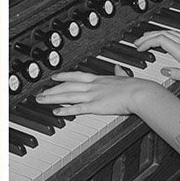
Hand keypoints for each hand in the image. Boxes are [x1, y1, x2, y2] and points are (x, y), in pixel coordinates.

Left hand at [36, 70, 158, 115]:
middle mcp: (93, 86)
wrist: (139, 92)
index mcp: (99, 79)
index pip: (77, 76)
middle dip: (52, 89)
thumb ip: (119, 73)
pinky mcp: (95, 106)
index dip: (64, 76)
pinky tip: (56, 111)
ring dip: (52, 98)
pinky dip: (65, 110)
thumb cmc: (135, 86)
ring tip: (41, 100)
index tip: (54, 77)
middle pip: (67, 86)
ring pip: (67, 96)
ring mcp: (93, 96)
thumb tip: (119, 69)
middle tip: (40, 92)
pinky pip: (77, 108)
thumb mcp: (124, 76)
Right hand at [132, 30, 179, 88]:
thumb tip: (164, 70)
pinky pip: (177, 35)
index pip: (161, 40)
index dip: (148, 42)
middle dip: (148, 36)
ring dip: (156, 34)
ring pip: (170, 32)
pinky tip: (164, 40)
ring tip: (146, 40)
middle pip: (163, 33)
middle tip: (137, 42)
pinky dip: (166, 36)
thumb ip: (178, 74)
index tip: (140, 48)